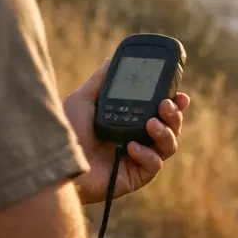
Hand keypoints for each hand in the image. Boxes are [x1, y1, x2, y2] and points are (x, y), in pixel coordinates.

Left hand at [64, 58, 190, 205]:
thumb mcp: (82, 101)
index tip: (180, 95)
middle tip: (166, 105)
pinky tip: (131, 147)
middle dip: (174, 115)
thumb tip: (111, 60)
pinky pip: (154, 165)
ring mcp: (138, 159)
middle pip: (171, 127)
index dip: (174, 103)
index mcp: (129, 122)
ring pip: (169, 146)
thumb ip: (100, 82)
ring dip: (166, 132)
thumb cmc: (66, 134)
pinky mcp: (135, 177)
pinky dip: (147, 154)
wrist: (56, 164)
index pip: (160, 112)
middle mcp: (137, 139)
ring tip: (151, 124)